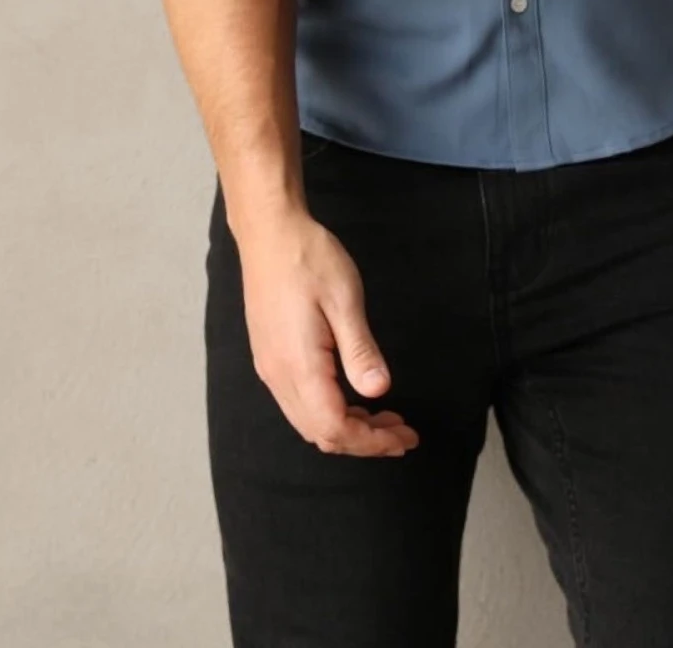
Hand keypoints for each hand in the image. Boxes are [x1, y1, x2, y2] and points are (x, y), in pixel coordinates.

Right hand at [238, 210, 419, 457]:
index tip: (403, 438)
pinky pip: (299, 403)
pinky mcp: (269, 356)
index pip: (335, 428)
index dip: (371, 442)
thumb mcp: (344, 298)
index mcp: (298, 365)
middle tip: (402, 434)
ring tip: (385, 418)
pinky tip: (353, 396)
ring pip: (308, 422)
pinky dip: (330, 412)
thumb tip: (379, 391)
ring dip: (348, 428)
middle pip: (320, 434)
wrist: (269, 231)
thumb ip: (359, 349)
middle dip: (364, 442)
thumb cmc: (308, 258)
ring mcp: (270, 367)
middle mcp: (278, 376)